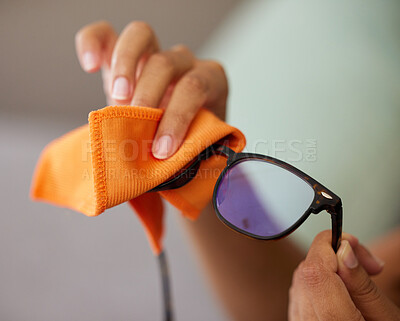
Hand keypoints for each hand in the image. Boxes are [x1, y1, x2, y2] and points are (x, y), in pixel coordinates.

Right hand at [75, 20, 227, 158]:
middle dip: (148, 95)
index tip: (161, 150)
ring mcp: (153, 54)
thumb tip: (191, 182)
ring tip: (116, 99)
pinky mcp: (123, 57)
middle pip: (167, 61)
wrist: (168, 140)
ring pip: (141, 35)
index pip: (195, 87)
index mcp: (210, 82)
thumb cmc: (185, 149)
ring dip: (125, 66)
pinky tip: (89, 66)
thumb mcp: (196, 155)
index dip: (177, 118)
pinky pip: (105, 35)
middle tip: (133, 124)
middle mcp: (184, 62)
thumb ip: (194, 160)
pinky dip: (93, 43)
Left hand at [289, 230, 399, 320]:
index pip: (314, 270)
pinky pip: (298, 293)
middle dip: (332, 257)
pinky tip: (338, 293)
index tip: (349, 243)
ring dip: (325, 270)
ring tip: (355, 283)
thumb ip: (361, 283)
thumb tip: (344, 249)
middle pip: (305, 271)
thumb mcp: (384, 318)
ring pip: (300, 279)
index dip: (328, 246)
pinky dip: (317, 284)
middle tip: (365, 266)